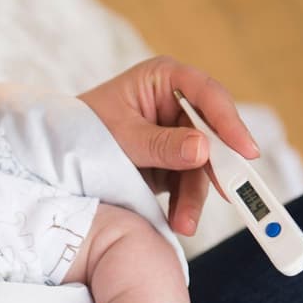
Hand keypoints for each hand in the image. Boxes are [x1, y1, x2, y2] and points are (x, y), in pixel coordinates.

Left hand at [78, 56, 259, 236]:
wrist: (57, 157)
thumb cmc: (84, 131)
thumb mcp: (120, 137)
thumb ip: (161, 144)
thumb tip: (203, 149)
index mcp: (164, 79)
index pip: (207, 95)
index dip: (229, 122)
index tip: (245, 150)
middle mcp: (176, 105)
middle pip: (211, 134)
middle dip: (217, 169)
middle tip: (232, 194)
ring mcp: (177, 136)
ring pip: (201, 167)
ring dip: (195, 197)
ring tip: (184, 223)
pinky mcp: (172, 163)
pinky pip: (187, 184)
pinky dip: (184, 204)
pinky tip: (180, 222)